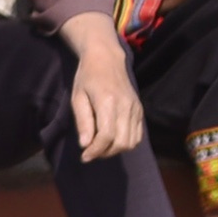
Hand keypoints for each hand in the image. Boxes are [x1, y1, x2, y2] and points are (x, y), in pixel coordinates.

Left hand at [61, 15, 144, 160]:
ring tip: (101, 147)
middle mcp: (126, 106)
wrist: (107, 59)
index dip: (95, 150)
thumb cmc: (87, 77)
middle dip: (105, 153)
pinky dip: (126, 143)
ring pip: (131, 142)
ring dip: (115, 150)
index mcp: (108, 101)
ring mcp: (136, 108)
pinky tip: (112, 139)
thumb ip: (83, 122)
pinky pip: (137, 136)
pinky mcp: (140, 110)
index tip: (84, 157)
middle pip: (121, 142)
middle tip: (91, 152)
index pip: (106, 135)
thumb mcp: (78, 97)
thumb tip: (85, 145)